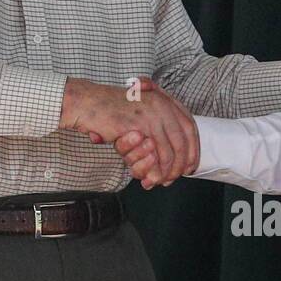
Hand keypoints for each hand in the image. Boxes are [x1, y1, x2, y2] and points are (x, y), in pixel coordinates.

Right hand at [60, 76, 197, 183]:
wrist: (87, 104)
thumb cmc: (111, 112)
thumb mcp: (139, 114)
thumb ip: (156, 127)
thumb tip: (170, 154)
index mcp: (165, 100)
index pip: (189, 127)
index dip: (193, 148)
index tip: (190, 165)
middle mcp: (162, 105)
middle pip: (183, 141)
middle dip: (182, 163)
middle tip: (175, 177)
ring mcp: (152, 114)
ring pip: (171, 150)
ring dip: (168, 170)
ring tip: (162, 180)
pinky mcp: (140, 125)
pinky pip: (156, 153)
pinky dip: (156, 169)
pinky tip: (151, 177)